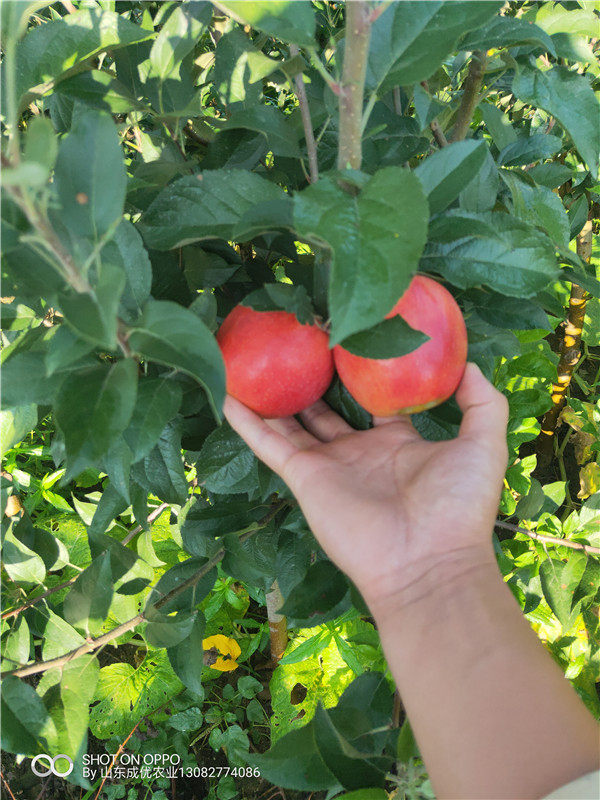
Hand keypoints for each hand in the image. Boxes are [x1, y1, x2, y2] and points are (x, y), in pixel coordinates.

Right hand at [224, 363, 508, 611]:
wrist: (429, 562)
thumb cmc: (458, 505)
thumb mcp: (484, 443)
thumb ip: (482, 401)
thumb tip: (468, 364)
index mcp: (397, 441)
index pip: (374, 399)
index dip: (361, 370)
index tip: (348, 337)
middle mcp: (358, 451)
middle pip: (325, 408)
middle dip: (311, 378)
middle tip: (295, 339)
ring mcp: (328, 465)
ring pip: (290, 422)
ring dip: (271, 394)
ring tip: (251, 358)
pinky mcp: (304, 478)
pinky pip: (268, 443)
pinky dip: (245, 420)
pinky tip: (226, 392)